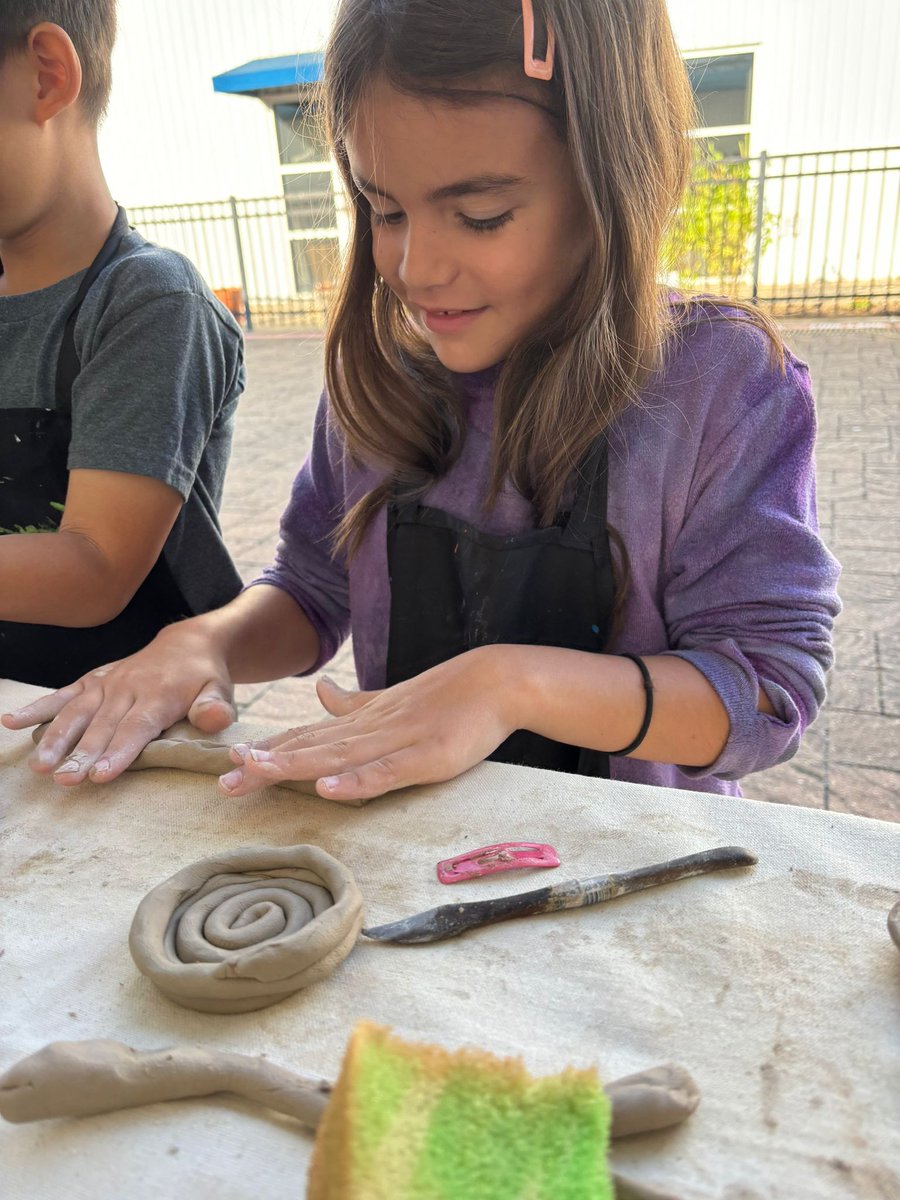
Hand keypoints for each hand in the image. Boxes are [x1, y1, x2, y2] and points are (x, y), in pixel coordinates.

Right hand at [1, 622, 235, 785]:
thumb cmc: (204, 677)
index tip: (101, 774)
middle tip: (64, 779)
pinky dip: (37, 707)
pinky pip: (62, 693)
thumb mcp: (220, 689)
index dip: (119, 751)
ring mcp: (107, 684)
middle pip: (103, 726)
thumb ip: (215, 706)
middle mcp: (128, 688)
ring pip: (77, 712)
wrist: (188, 643)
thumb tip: (215, 718)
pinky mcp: (93, 680)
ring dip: (56, 738)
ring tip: (39, 764)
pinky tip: (12, 722)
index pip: (137, 727)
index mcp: (160, 695)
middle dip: (82, 754)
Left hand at [219, 646, 518, 803]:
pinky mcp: (426, 758)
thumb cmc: (450, 696)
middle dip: (268, 763)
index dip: (271, 748)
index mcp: (365, 720)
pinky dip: (355, 781)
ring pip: (338, 757)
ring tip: (257, 772)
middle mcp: (372, 729)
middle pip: (313, 748)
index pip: (310, 735)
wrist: (497, 681)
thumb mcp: (394, 700)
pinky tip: (326, 788)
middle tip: (225, 779)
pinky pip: (385, 772)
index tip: (231, 760)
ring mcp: (398, 742)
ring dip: (296, 765)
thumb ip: (356, 703)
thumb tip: (321, 694)